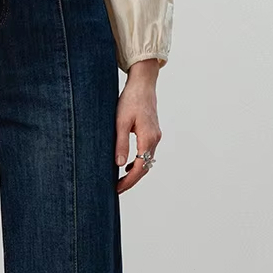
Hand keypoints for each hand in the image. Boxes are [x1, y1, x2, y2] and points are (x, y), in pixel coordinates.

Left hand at [114, 59, 162, 193]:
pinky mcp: (153, 132)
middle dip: (132, 180)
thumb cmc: (130, 100)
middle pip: (145, 167)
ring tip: (121, 180)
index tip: (117, 189)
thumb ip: (121, 144)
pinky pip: (147, 152)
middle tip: (117, 189)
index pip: (140, 167)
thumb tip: (119, 165)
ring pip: (147, 161)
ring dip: (136, 172)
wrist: (142, 84)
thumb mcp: (121, 123)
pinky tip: (128, 165)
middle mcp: (155, 139)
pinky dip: (139, 162)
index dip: (129, 181)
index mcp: (148, 138)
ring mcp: (155, 136)